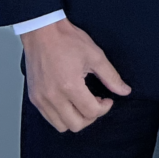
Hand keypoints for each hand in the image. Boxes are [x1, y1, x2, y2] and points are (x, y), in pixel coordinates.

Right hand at [21, 17, 130, 132]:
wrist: (41, 31)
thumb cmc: (67, 40)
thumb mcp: (95, 55)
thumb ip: (111, 76)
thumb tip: (124, 91)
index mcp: (70, 85)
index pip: (91, 112)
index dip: (104, 108)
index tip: (107, 99)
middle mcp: (53, 96)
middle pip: (76, 125)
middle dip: (91, 117)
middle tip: (96, 102)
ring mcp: (41, 99)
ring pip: (61, 126)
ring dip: (75, 119)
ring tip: (81, 102)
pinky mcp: (34, 98)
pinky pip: (49, 118)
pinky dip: (61, 115)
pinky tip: (68, 101)